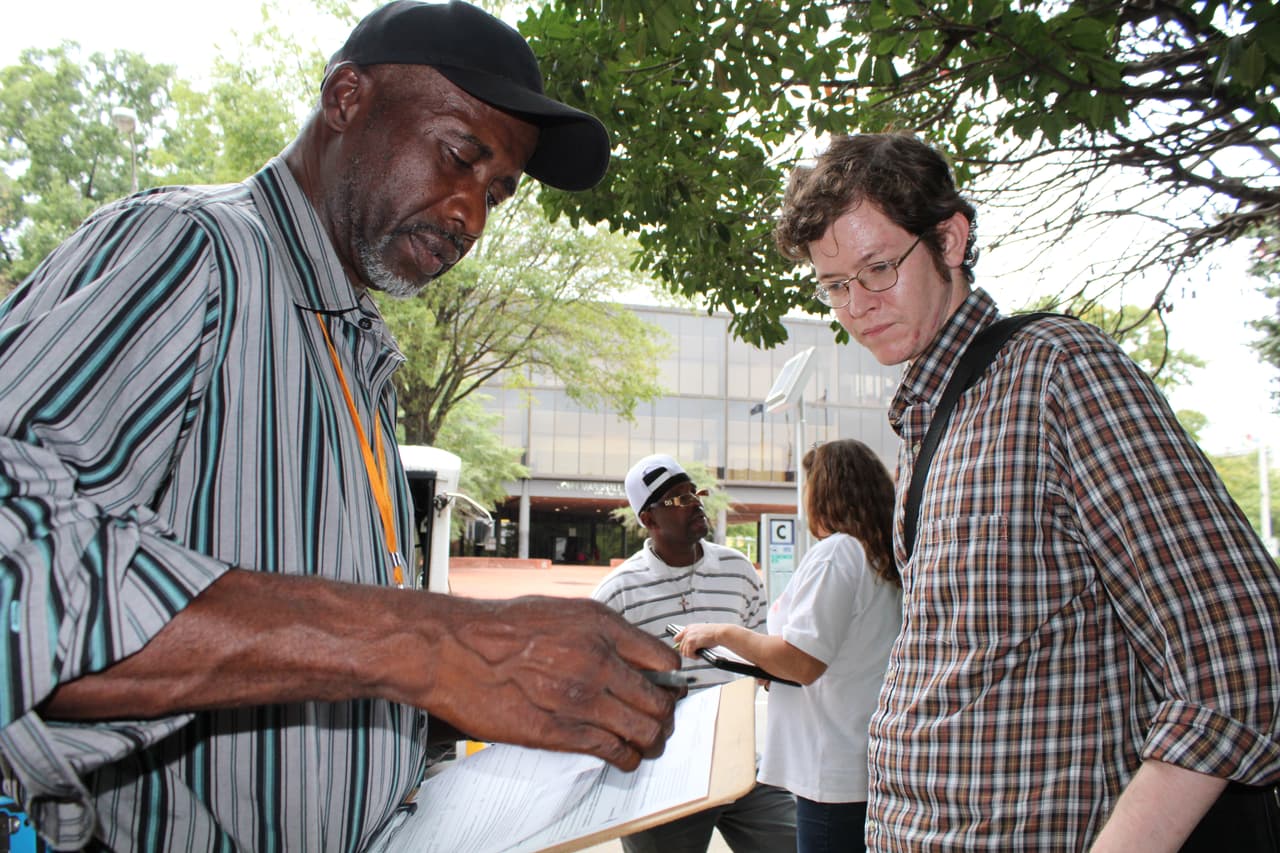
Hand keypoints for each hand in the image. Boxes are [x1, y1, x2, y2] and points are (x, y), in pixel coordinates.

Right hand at [415, 595, 681, 771]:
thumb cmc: (503, 627)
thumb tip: (634, 652)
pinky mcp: (559, 732)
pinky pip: (611, 751)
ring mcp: (581, 700)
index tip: (670, 687)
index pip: (663, 660)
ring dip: (652, 741)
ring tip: (648, 743)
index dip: (671, 678)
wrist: (455, 650)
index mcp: (602, 626)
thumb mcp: (564, 610)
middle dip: (666, 715)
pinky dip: (625, 758)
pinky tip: (623, 756)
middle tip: (663, 721)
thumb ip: (602, 631)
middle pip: (660, 701)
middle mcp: (598, 661)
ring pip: (644, 731)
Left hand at [673, 623, 720, 659]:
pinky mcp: (691, 643)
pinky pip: (689, 654)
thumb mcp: (701, 632)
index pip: (677, 638)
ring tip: (698, 655)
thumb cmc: (714, 632)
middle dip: (687, 652)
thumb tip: (691, 646)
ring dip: (691, 655)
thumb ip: (694, 637)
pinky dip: (694, 657)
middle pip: (680, 647)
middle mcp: (687, 631)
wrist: (720, 633)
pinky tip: (699, 656)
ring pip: (684, 652)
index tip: (683, 649)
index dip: (680, 645)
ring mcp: (688, 637)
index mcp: (689, 628)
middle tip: (694, 654)